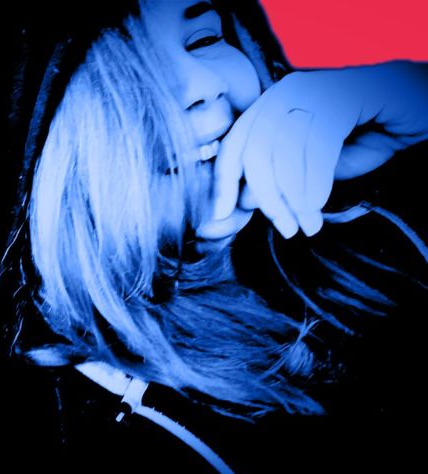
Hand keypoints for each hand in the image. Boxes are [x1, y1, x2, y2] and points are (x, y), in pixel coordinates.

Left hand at [199, 61, 427, 239]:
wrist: (415, 107)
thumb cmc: (364, 138)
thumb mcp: (314, 168)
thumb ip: (280, 181)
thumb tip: (244, 202)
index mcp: (269, 107)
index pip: (234, 145)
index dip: (222, 181)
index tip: (220, 215)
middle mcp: (283, 93)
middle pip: (254, 151)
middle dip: (266, 198)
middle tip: (286, 229)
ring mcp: (312, 88)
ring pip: (283, 150)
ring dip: (295, 197)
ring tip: (308, 225)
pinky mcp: (342, 92)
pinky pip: (317, 144)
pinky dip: (315, 181)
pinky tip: (319, 203)